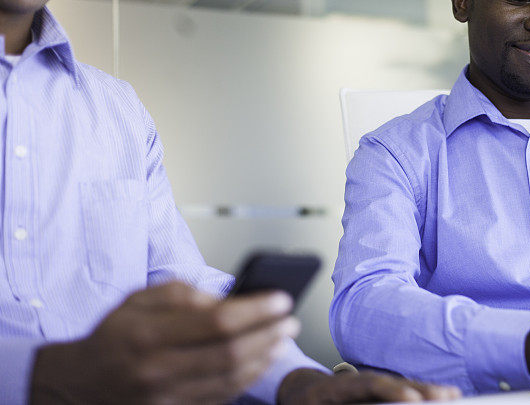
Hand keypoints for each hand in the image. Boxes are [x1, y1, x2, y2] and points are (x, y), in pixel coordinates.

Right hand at [30, 281, 299, 403]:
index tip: (281, 298)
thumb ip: (183, 293)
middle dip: (268, 333)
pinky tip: (263, 359)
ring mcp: (166, 398)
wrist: (81, 385)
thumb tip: (227, 300)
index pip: (217, 322)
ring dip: (265, 357)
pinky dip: (249, 377)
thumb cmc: (116, 335)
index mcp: (148, 335)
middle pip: (230, 353)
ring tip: (283, 337)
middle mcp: (157, 370)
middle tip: (291, 319)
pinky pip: (222, 396)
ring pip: (231, 379)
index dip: (256, 310)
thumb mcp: (139, 299)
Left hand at [277, 368, 460, 403]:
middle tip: (447, 395)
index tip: (412, 400)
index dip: (393, 391)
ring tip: (453, 395)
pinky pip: (402, 390)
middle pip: (393, 383)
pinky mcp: (378, 391)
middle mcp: (359, 380)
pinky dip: (422, 392)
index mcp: (339, 386)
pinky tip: (442, 395)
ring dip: (428, 390)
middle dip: (421, 389)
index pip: (369, 386)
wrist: (301, 390)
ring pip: (402, 385)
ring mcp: (370, 383)